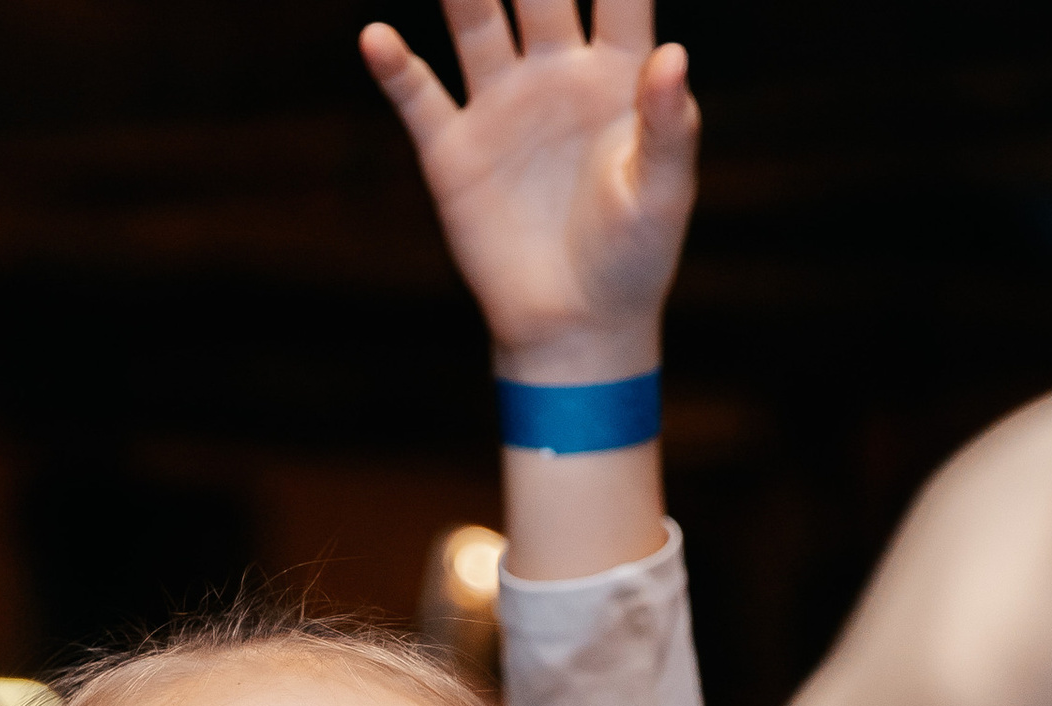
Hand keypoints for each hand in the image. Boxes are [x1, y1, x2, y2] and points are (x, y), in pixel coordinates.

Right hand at [362, 0, 697, 379]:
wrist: (578, 328)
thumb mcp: (663, 196)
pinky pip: (420, 99)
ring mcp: (501, 107)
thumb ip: (670, 126)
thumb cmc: (634, 258)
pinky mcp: (456, 153)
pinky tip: (378, 38)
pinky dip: (397, 69)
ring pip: (475, 20)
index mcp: (617, 72)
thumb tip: (673, 56)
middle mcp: (554, 71)